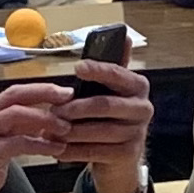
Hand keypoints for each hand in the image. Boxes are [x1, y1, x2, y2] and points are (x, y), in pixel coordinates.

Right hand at [0, 85, 73, 192]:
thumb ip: (7, 143)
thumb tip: (30, 139)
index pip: (11, 95)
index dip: (37, 92)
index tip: (59, 94)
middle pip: (15, 94)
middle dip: (44, 92)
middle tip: (68, 95)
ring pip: (17, 113)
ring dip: (45, 119)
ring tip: (66, 128)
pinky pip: (18, 142)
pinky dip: (41, 144)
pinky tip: (55, 149)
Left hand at [53, 57, 152, 192]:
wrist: (120, 155)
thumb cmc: (109, 116)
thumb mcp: (111, 90)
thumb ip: (111, 68)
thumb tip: (123, 36)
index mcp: (138, 86)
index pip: (118, 74)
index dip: (98, 70)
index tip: (79, 68)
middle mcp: (143, 108)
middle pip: (105, 105)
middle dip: (76, 108)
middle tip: (54, 111)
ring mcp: (137, 133)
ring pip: (98, 131)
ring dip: (71, 131)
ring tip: (50, 131)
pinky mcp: (128, 154)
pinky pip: (95, 151)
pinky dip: (73, 150)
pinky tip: (58, 148)